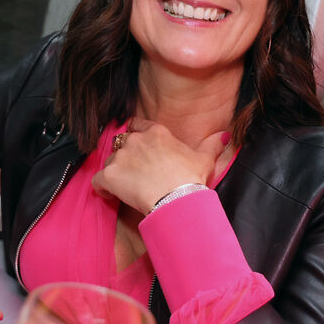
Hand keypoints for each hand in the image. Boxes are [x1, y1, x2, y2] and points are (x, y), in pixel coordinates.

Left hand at [91, 119, 228, 213]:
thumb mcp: (205, 159)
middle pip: (121, 143)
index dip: (135, 134)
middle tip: (133, 171)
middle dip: (125, 155)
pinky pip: (98, 180)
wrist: (177, 199)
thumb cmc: (191, 179)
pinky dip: (102, 188)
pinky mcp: (109, 176)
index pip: (136, 125)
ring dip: (115, 172)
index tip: (137, 145)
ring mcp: (120, 157)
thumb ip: (212, 144)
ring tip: (126, 187)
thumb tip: (224, 135)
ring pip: (110, 161)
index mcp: (156, 133)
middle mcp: (136, 140)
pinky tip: (109, 195)